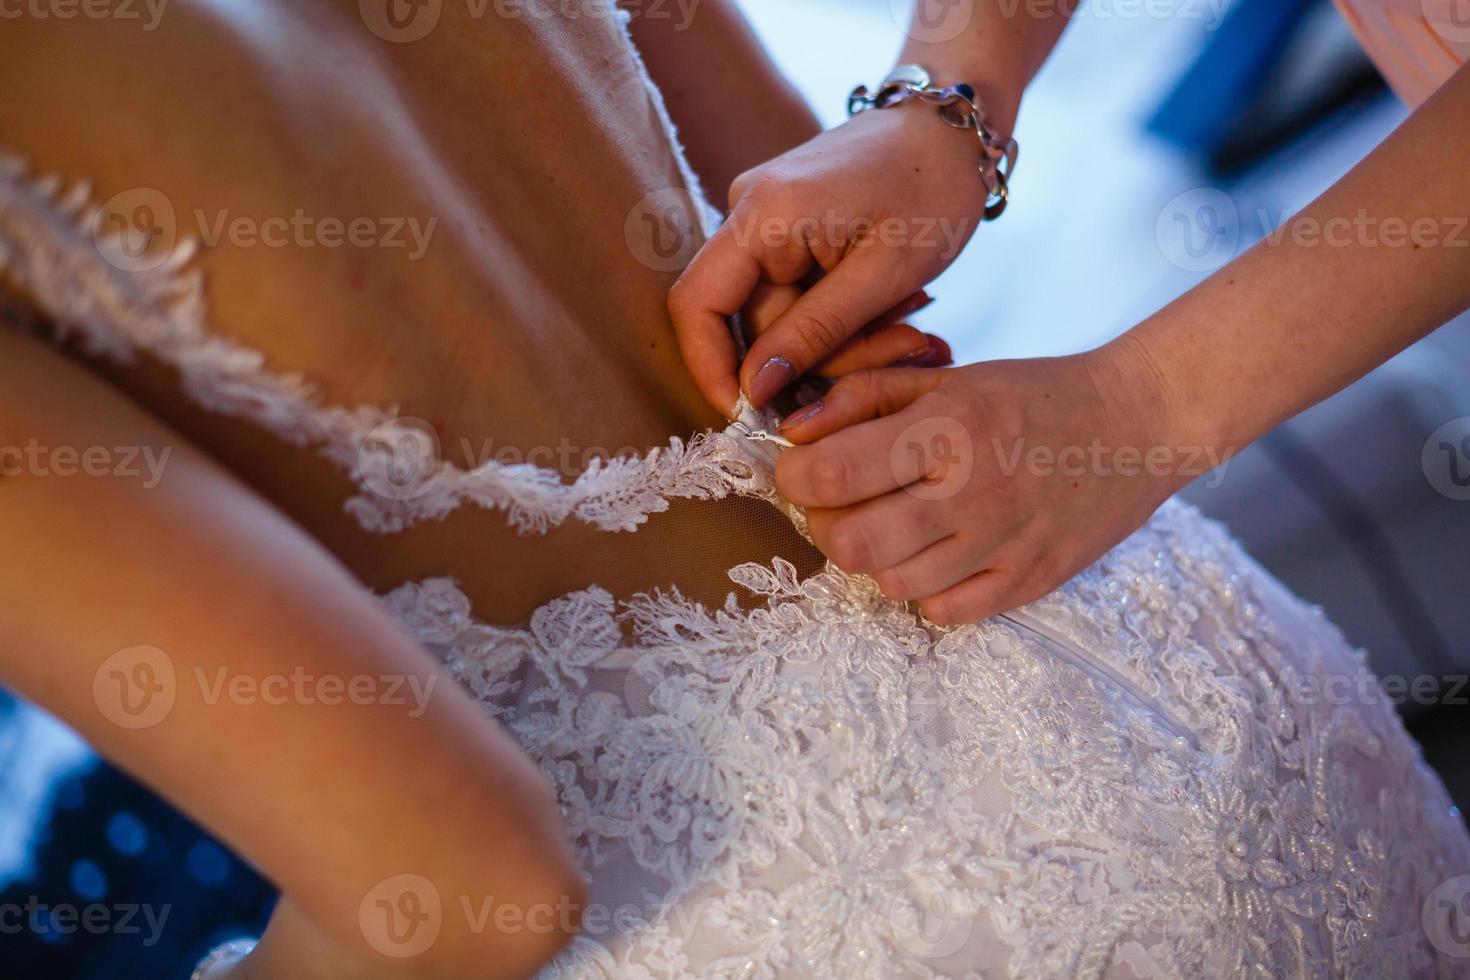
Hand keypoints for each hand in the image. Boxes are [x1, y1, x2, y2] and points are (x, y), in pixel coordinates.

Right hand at [669, 103, 988, 413]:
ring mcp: (766, 219)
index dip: (711, 370)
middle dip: (820, 357)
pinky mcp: (788, 230)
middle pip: (753, 322)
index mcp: (762, 214)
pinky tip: (898, 309)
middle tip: (904, 350)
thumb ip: (812, 333)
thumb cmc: (932, 188)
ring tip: (916, 325)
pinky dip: (846, 318)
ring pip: (783, 318)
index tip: (750, 418)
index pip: (697, 304)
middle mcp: (748, 212)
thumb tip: (753, 390)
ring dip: (847, 340)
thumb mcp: (883, 274)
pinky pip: (800, 297)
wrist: (955, 128)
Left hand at [773, 341, 1209, 624]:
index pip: (830, 475)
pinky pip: (942, 612)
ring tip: (890, 522)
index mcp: (946, 430)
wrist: (1138, 423)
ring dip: (872, 556)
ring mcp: (1002, 547)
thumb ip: (862, 398)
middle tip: (837, 502)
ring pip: (890, 583)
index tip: (801, 469)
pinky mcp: (1028, 583)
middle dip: (823, 523)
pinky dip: (923, 588)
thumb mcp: (946, 378)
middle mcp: (971, 494)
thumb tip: (792, 433)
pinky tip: (935, 553)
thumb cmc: (1032, 395)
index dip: (795, 477)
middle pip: (850, 543)